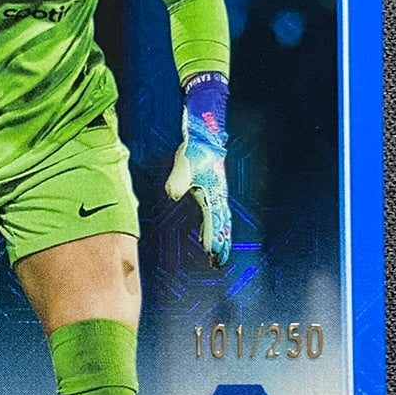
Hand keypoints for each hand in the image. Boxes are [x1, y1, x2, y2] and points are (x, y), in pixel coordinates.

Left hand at [165, 71, 230, 265]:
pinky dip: (215, 227)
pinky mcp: (212, 189)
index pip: (215, 220)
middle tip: (218, 262)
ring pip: (221, 221)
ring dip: (219, 238)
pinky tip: (208, 236)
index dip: (214, 238)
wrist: (206, 131)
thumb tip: (172, 193)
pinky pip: (216, 214)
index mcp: (214, 191)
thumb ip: (178, 179)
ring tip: (216, 255)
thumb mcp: (184, 162)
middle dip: (220, 244)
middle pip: (222, 225)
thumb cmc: (196, 147)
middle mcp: (218, 194)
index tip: (213, 254)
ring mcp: (217, 192)